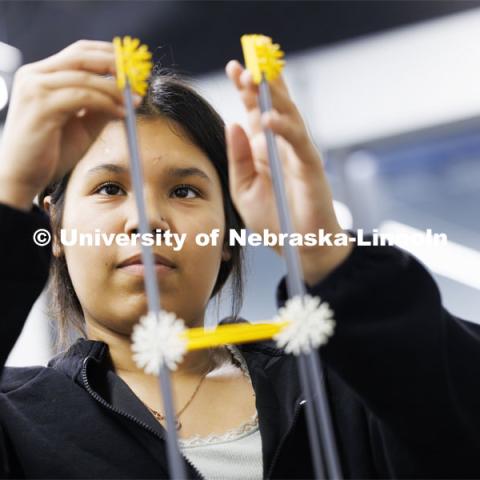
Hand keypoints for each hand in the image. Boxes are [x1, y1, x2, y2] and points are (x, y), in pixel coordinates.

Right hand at [0, 40, 137, 210]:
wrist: (24, 177)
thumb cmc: (51, 153)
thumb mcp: (82, 125)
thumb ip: (100, 107)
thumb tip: (127, 96)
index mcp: (42, 76)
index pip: (79, 52)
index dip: (109, 55)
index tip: (134, 68)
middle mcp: (35, 76)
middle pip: (81, 55)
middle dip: (115, 64)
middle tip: (138, 78)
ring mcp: (35, 89)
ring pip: (85, 77)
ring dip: (115, 89)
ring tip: (134, 103)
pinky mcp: (41, 106)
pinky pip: (82, 97)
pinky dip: (107, 104)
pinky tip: (122, 114)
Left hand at [225, 60, 352, 285]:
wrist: (301, 246)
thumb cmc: (274, 219)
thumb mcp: (244, 189)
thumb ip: (238, 158)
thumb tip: (231, 123)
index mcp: (263, 148)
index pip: (254, 111)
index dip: (245, 89)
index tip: (233, 68)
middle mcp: (281, 145)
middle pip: (272, 105)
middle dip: (259, 84)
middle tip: (245, 65)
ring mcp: (297, 153)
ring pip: (289, 115)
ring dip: (273, 96)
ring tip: (257, 78)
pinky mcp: (310, 166)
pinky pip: (298, 142)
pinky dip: (284, 129)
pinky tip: (269, 119)